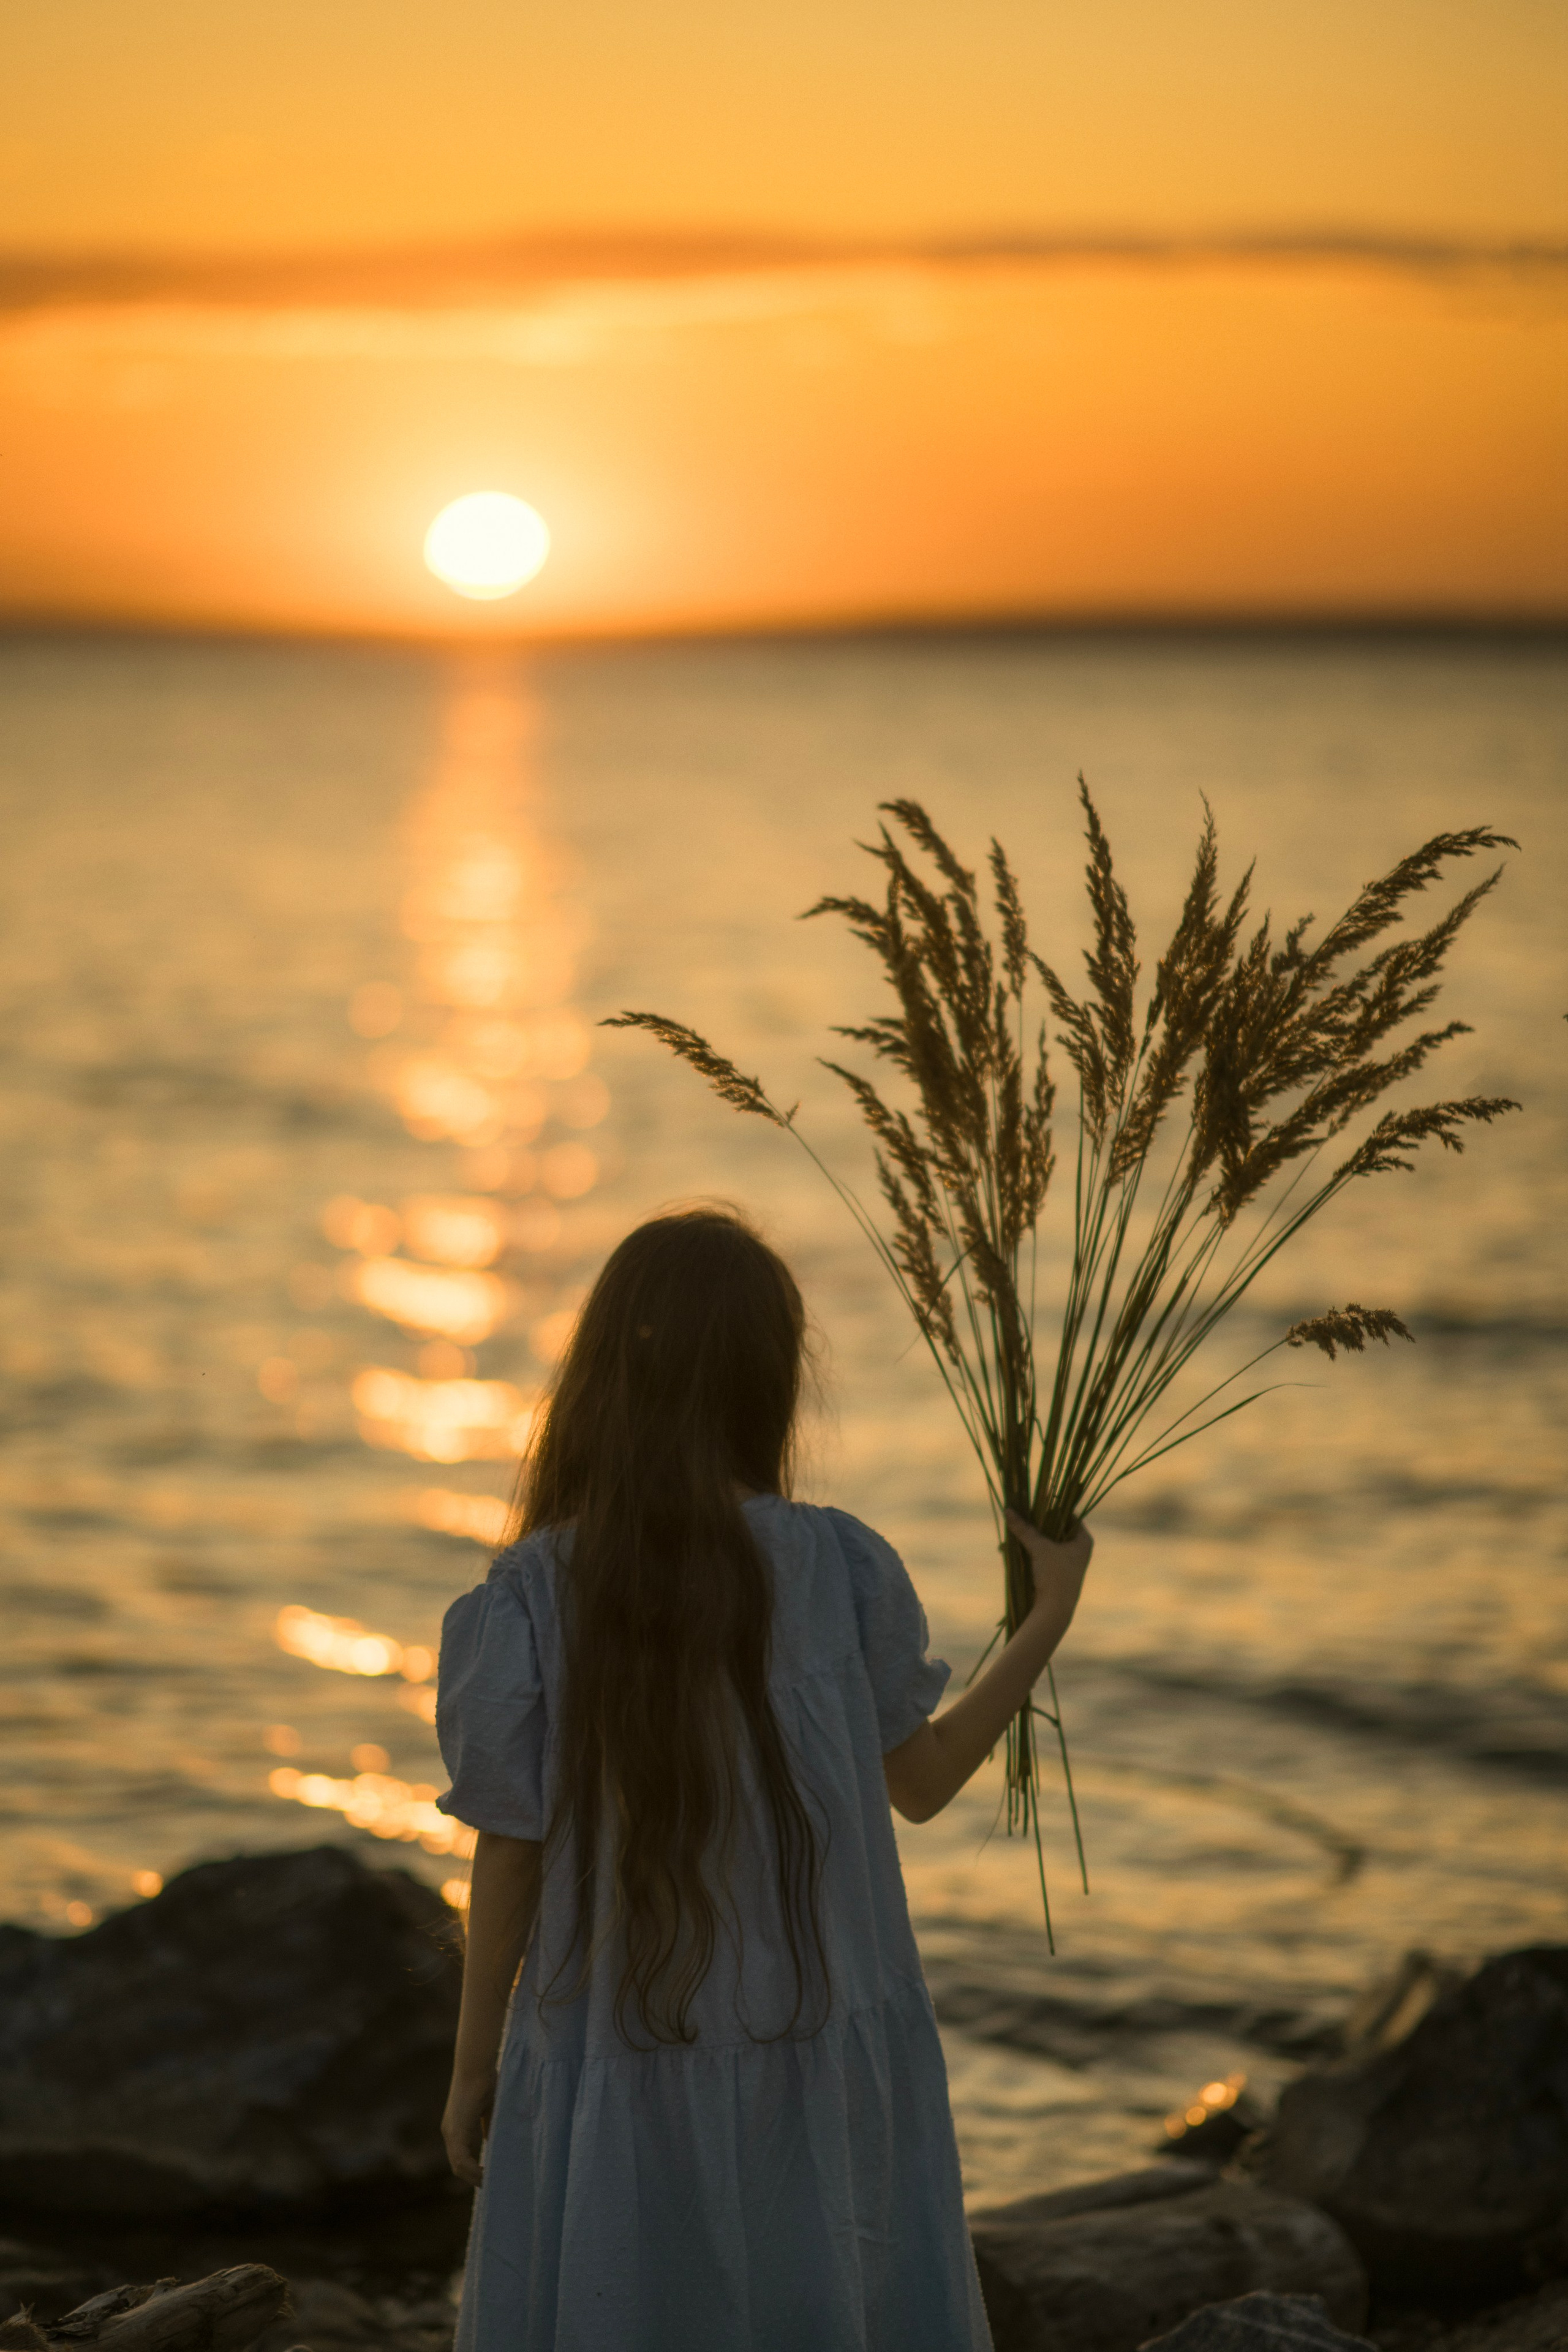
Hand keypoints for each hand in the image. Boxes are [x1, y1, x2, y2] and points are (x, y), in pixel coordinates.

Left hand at [442, 2069, 494, 2187]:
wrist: (476, 2067)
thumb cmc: (486, 2081)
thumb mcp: (489, 2109)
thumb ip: (488, 2126)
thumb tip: (493, 2142)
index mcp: (457, 2126)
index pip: (461, 2156)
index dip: (472, 2169)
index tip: (488, 2176)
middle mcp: (450, 2131)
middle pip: (458, 2165)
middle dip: (473, 2177)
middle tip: (490, 2185)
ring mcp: (451, 2132)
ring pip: (458, 2165)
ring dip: (473, 2177)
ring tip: (489, 2183)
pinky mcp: (455, 2131)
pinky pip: (460, 2159)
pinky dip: (472, 2170)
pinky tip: (485, 2174)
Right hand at [1005, 1508, 1093, 1616]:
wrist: (1054, 1610)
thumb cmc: (1054, 1576)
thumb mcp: (1039, 1548)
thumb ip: (1024, 1529)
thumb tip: (1008, 1510)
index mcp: (1083, 1540)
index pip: (1068, 1515)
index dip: (1051, 1508)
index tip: (1034, 1503)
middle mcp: (1077, 1549)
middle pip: (1054, 1528)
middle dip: (1032, 1526)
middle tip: (1017, 1519)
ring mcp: (1066, 1561)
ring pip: (1044, 1542)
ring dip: (1026, 1539)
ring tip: (1009, 1537)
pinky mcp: (1054, 1572)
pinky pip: (1039, 1555)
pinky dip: (1026, 1551)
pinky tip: (1008, 1550)